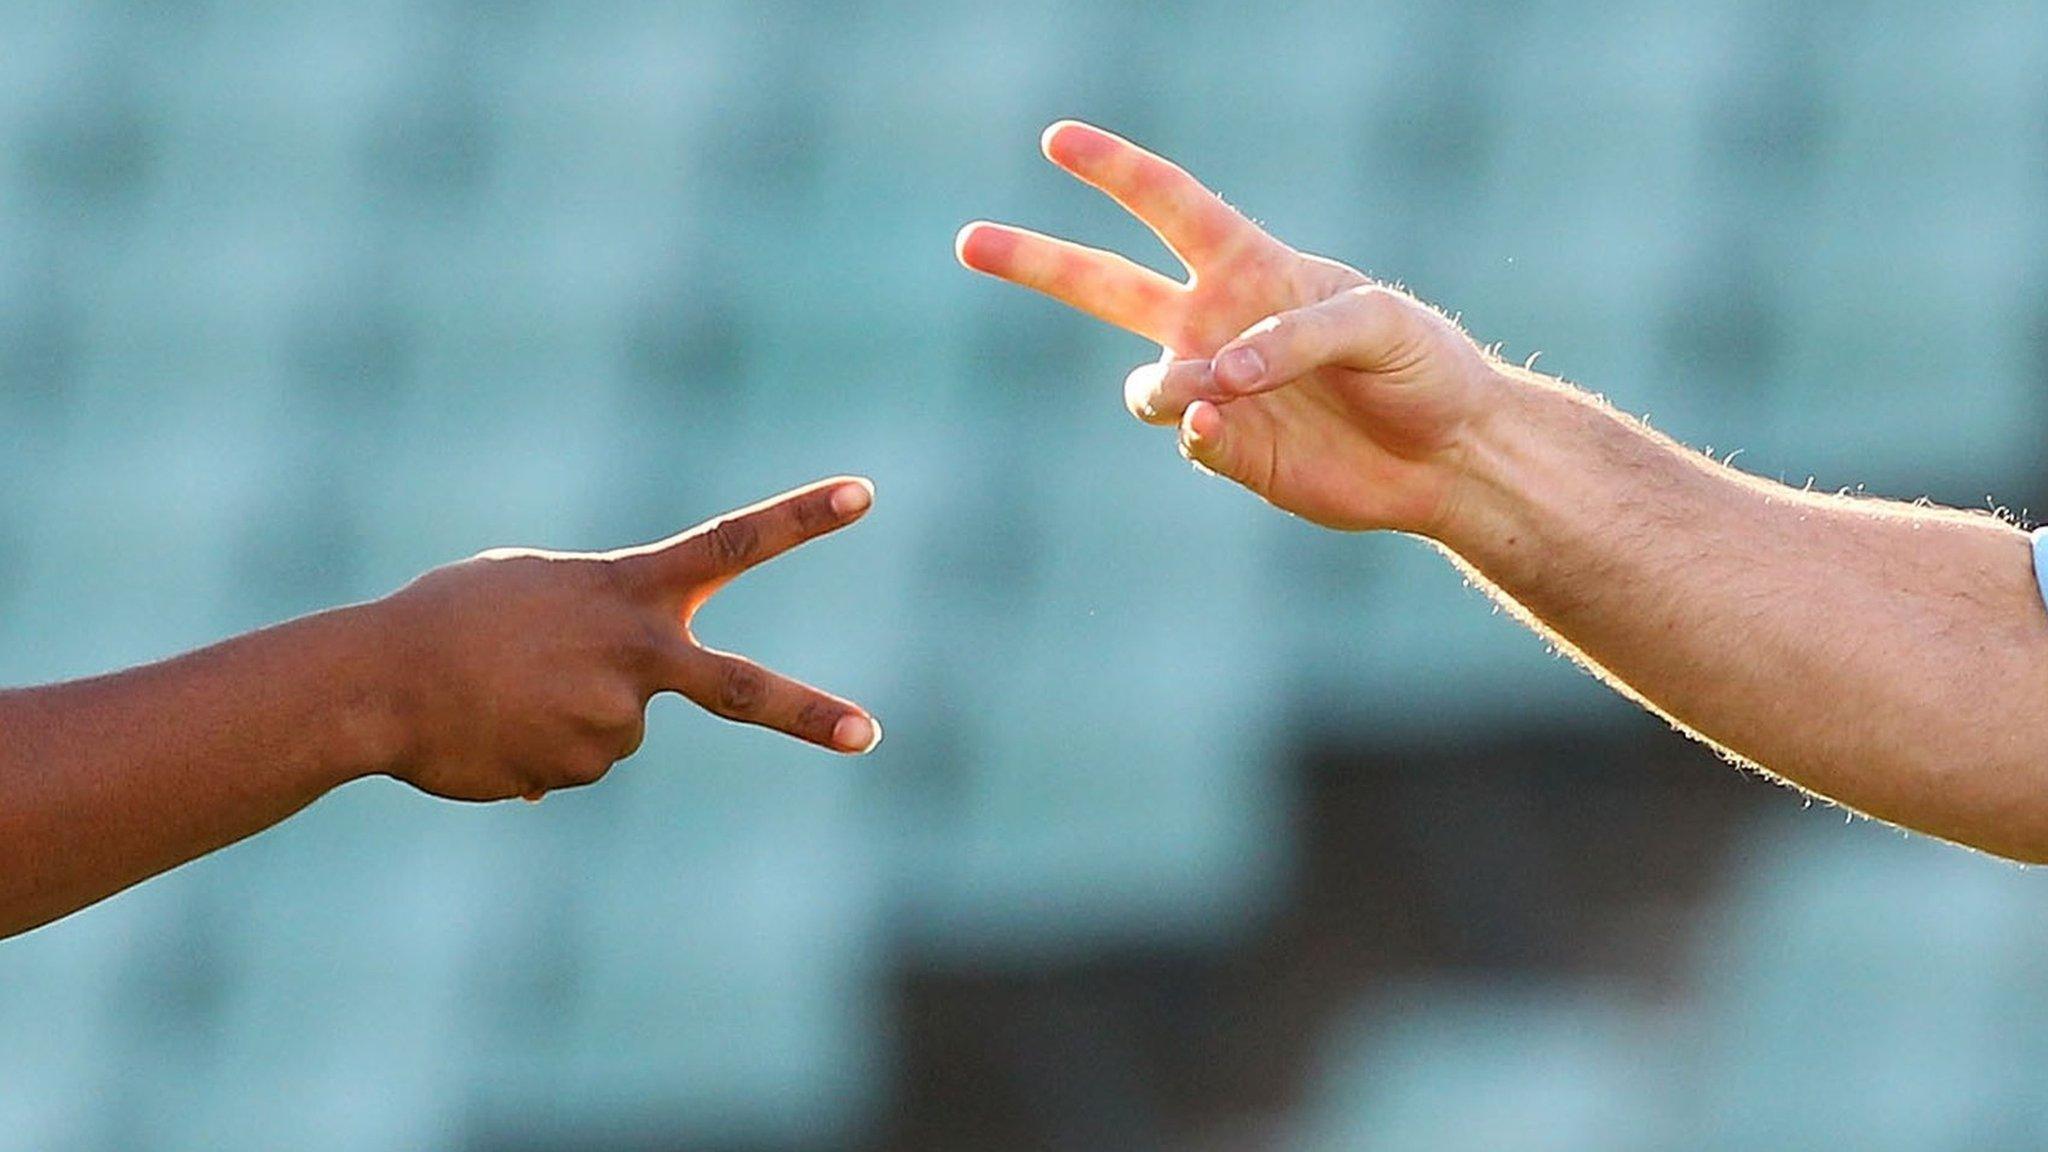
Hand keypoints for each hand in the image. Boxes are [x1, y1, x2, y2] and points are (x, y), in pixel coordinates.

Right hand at [373, 477, 880, 801]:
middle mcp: (633, 654)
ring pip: (622, 731)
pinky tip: (494, 731)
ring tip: (506, 696)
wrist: (375, 681)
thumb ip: (593, 625)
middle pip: (738, 689)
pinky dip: (543, 754)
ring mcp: (611, 718)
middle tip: (869, 735)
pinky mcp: (578, 771)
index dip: (801, 518)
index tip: (863, 494)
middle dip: (809, 714)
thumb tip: (611, 721)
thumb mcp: (533, 591)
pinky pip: (578, 765)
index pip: (732, 543)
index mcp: (629, 589)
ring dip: (572, 721)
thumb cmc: (450, 618)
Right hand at [957, 121, 1502, 534]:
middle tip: (967, 240)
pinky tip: (1225, 425)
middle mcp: (1217, 321)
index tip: (1057, 140)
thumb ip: (1294, 334)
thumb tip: (1213, 379)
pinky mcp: (1229, 450)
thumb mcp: (1379, 322)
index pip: (1170, 206)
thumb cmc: (1424, 366)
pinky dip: (1198, 429)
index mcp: (1252, 265)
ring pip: (1145, 381)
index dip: (1115, 170)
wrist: (1448, 456)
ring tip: (1205, 393)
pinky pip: (1185, 435)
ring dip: (1165, 383)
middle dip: (1037, 260)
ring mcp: (1217, 389)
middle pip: (1105, 284)